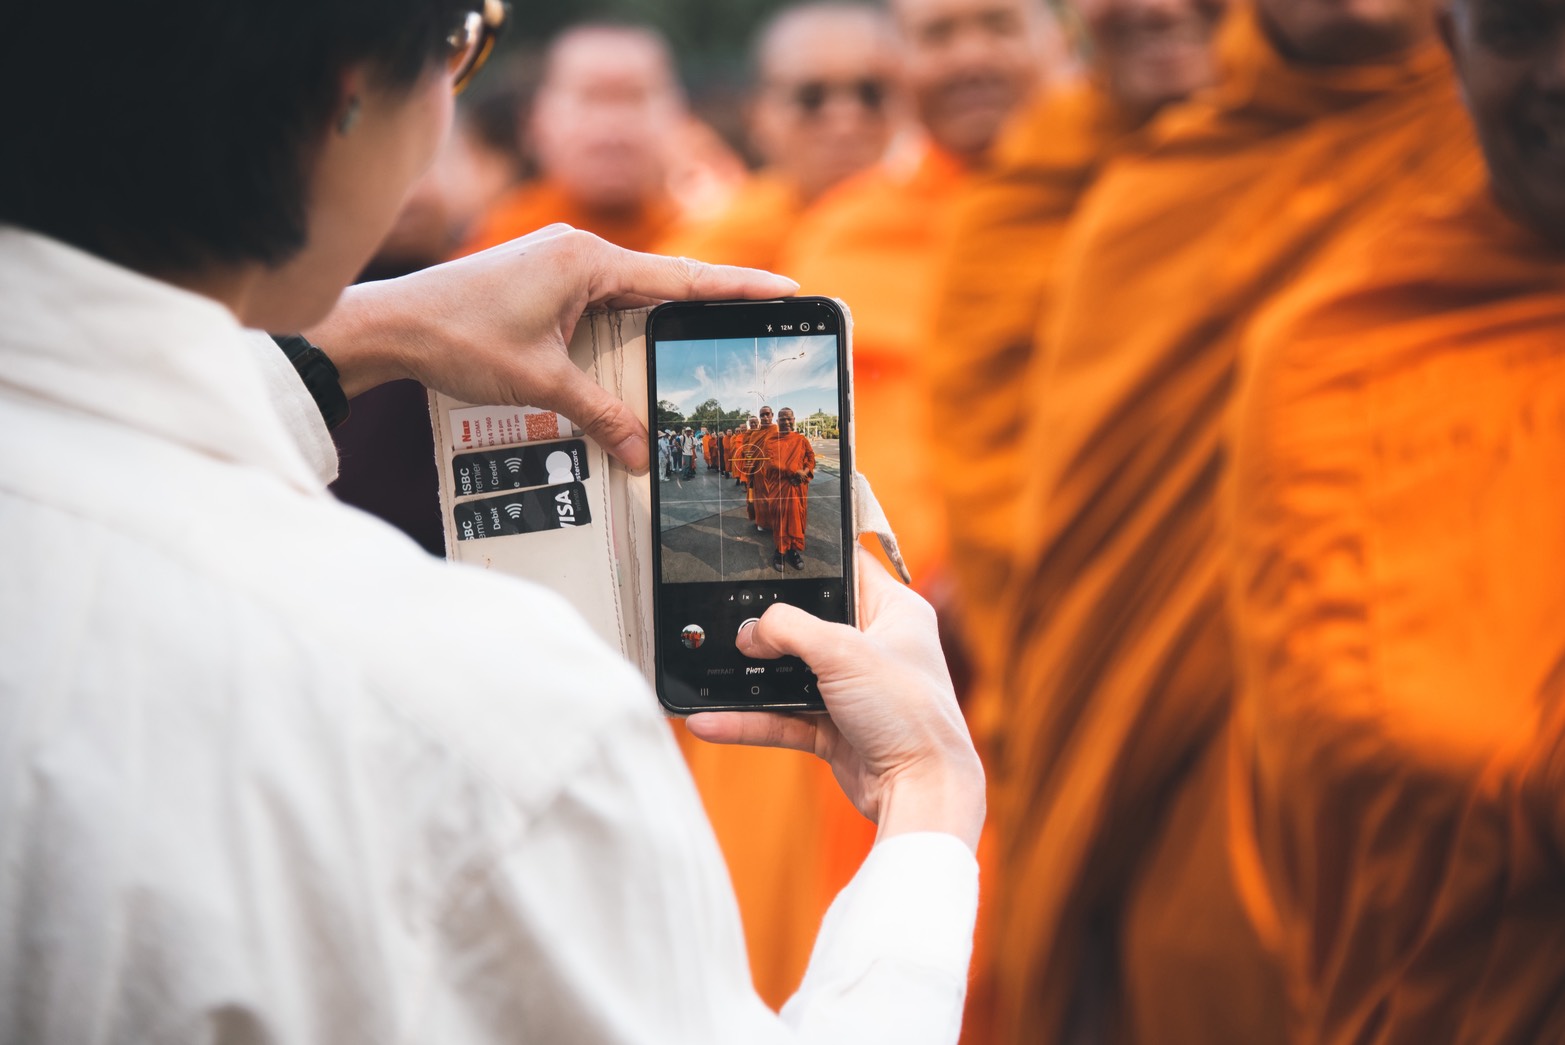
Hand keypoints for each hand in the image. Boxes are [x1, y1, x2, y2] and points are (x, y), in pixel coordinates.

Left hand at [305, 226, 797, 471]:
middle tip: (763, 319)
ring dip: (665, 320)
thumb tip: (644, 456)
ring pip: (632, 294)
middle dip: (710, 305)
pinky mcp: (543, 280)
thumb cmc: (457, 339)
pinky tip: (644, 349)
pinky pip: (603, 301)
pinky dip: (627, 326)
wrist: (390, 325)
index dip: (738, 287)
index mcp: (587, 261)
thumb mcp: (541, 382)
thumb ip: (600, 415)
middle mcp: (579, 252)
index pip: (681, 277)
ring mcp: (559, 262)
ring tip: (714, 342)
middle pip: (663, 282)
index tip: (786, 288)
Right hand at [686, 549, 984, 851]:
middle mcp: (874, 646)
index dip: (812, 557)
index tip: (767, 553)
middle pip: (809, 621)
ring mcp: (852, 689)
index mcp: (895, 611)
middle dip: (767, 625)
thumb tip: (748, 633)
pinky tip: (710, 720)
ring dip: (750, 677)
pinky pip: (781, 717)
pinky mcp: (834, 728)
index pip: (848, 566)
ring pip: (789, 673)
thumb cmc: (909, 713)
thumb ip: (788, 629)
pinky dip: (749, 720)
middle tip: (728, 617)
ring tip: (706, 669)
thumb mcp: (843, 652)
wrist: (920, 791)